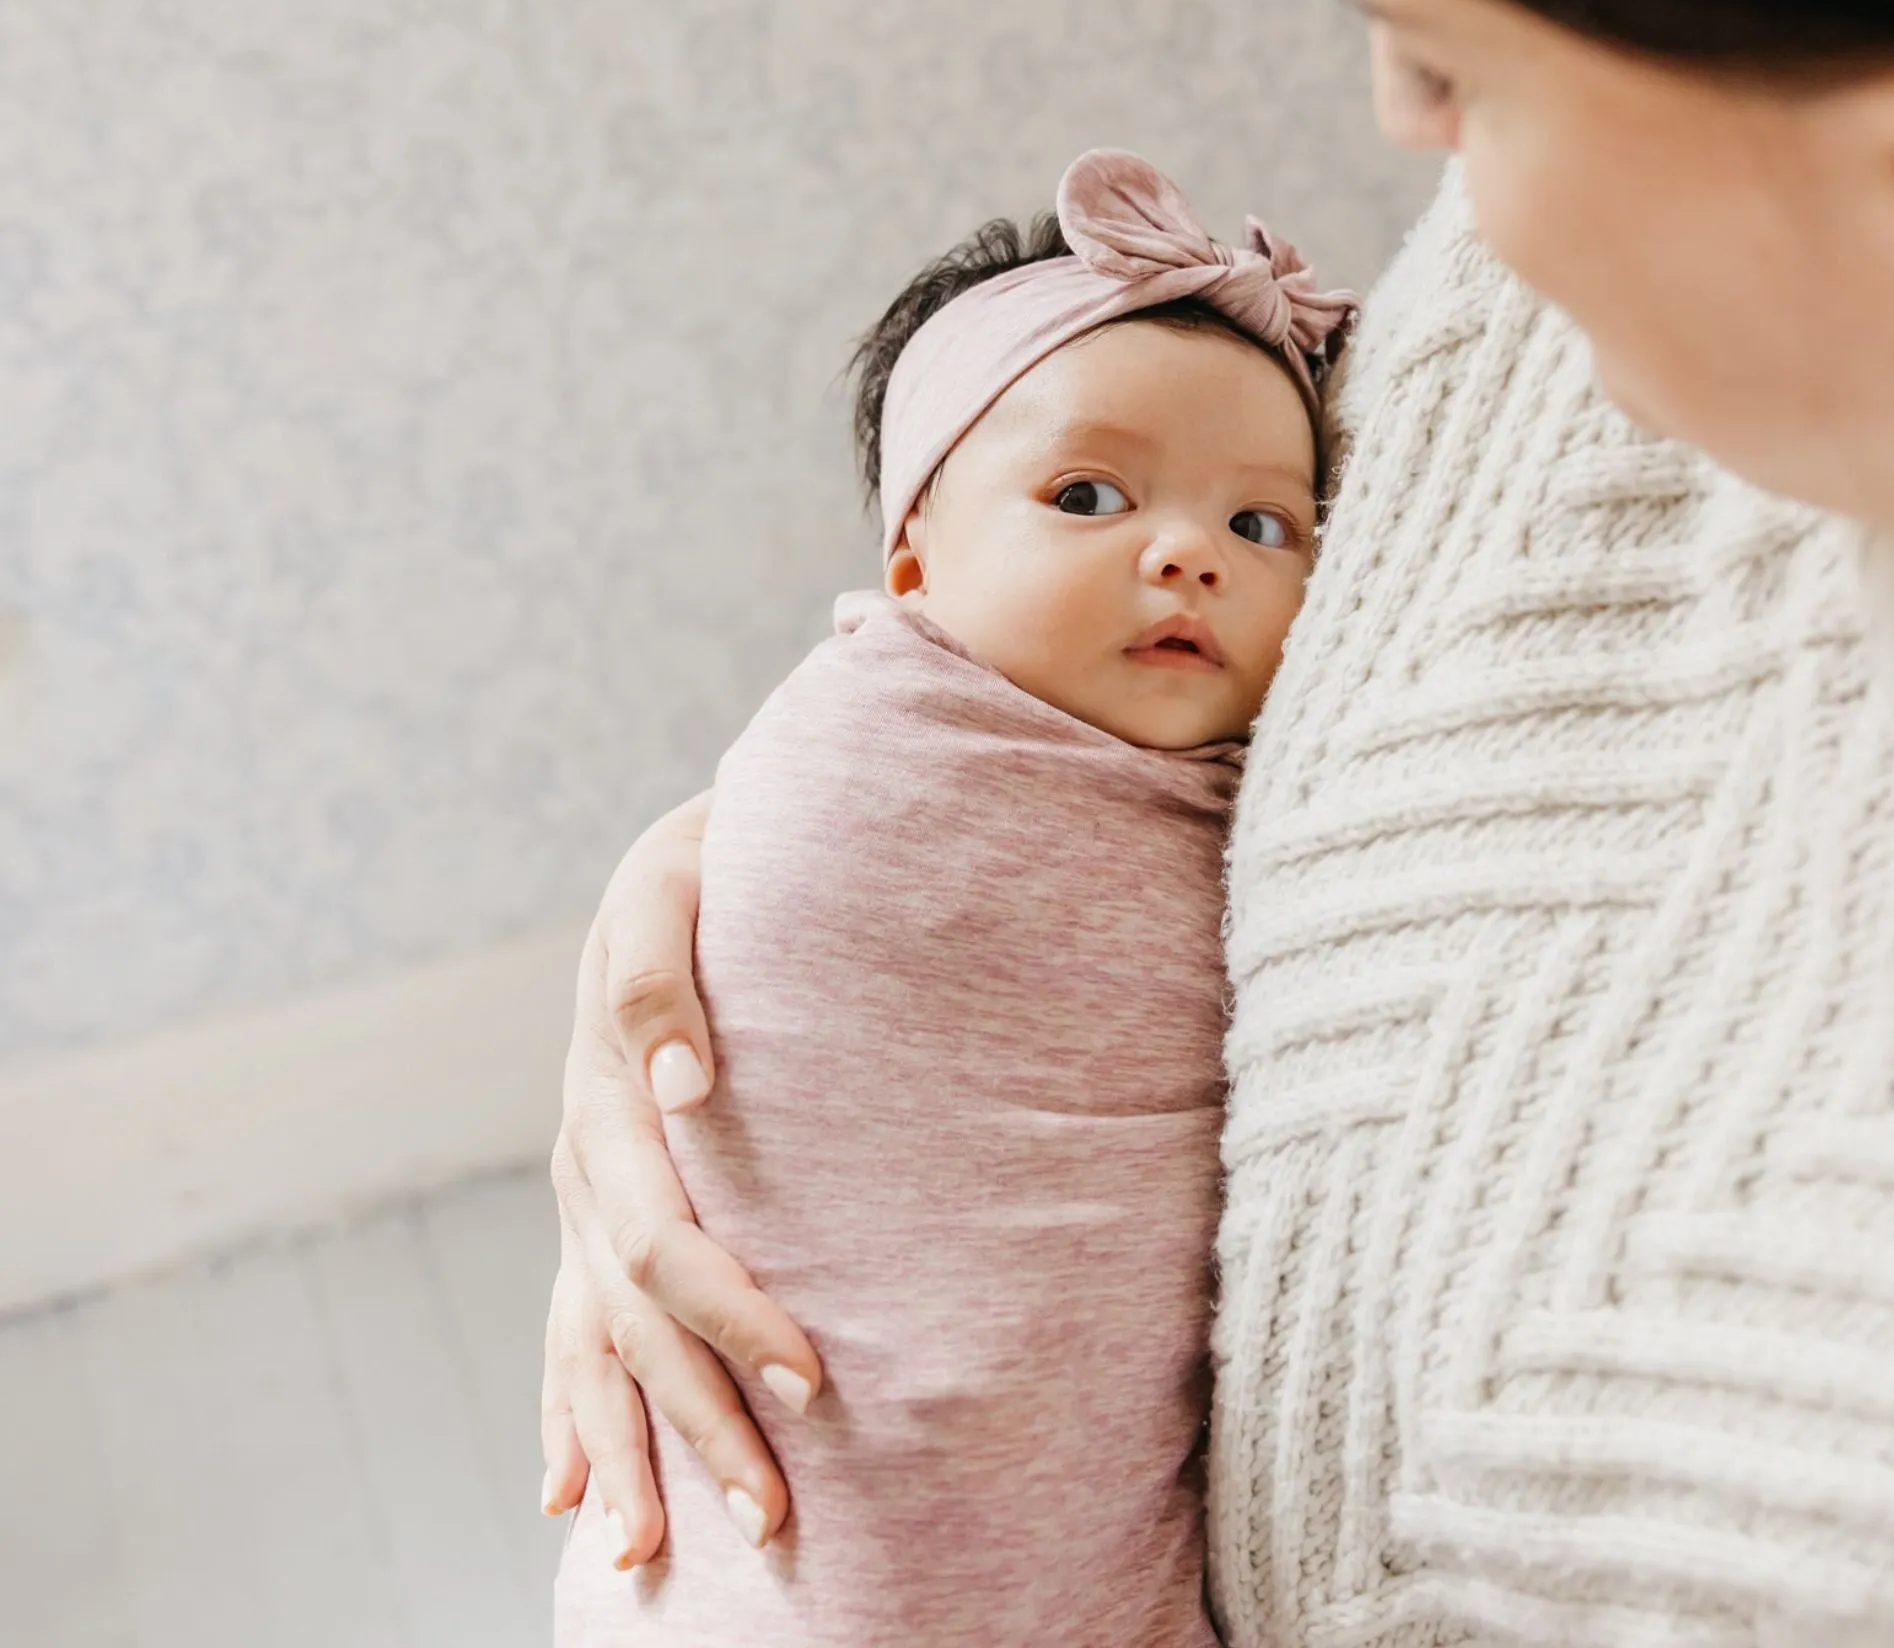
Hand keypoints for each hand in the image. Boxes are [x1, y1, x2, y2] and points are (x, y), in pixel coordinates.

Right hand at [540, 793, 821, 1564]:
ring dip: (628, 1449)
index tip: (810, 1382)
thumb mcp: (673, 885)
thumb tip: (680, 1083)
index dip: (733, 1317)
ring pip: (592, 1344)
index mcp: (608, 1102)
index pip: (667, 1242)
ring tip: (649, 1553)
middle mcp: (585, 1164)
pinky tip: (566, 1493)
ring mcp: (581, 1193)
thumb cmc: (706, 869)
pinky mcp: (592, 1203)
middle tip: (772, 1516)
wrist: (684, 858)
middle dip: (697, 1421)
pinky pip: (565, 1325)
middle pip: (633, 1322)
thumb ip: (666, 972)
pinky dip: (567, 1412)